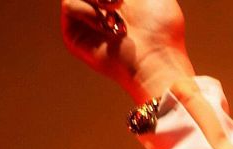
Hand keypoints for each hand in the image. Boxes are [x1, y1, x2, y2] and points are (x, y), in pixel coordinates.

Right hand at [60, 0, 193, 102]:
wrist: (154, 58)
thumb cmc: (162, 29)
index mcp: (118, 0)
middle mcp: (99, 9)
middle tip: (117, 0)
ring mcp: (86, 21)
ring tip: (115, 7)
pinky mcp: (74, 35)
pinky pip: (70, 4)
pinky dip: (90, 11)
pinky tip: (108, 24)